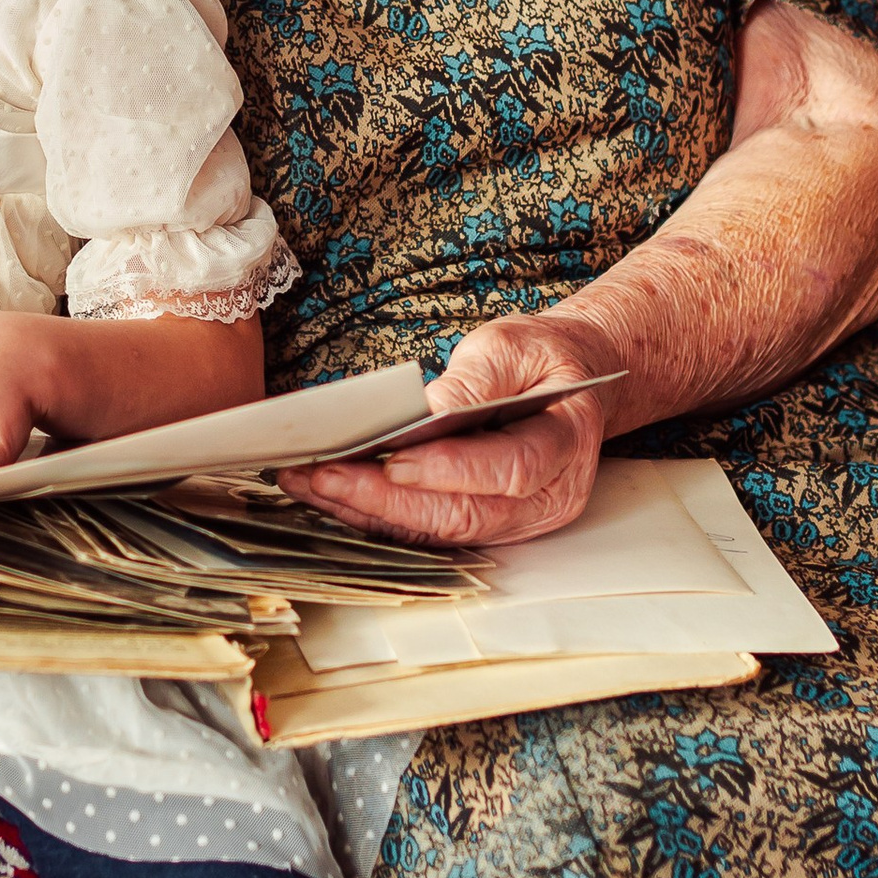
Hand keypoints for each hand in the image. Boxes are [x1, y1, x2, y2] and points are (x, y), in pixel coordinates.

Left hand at [283, 312, 612, 550]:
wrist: (568, 382)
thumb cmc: (541, 361)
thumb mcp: (514, 347)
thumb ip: (475, 380)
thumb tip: (424, 412)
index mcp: (565, 444)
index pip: (509, 468)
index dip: (449, 469)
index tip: (391, 457)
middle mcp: (547, 498)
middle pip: (464, 514)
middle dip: (386, 498)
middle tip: (324, 474)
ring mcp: (518, 522)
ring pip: (440, 531)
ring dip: (370, 512)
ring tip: (310, 483)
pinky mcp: (485, 527)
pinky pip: (429, 530)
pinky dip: (379, 515)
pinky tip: (333, 494)